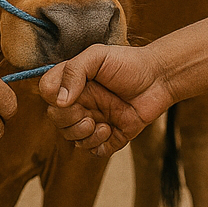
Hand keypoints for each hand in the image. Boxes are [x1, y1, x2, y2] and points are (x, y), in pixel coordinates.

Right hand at [38, 43, 172, 155]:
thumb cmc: (128, 63)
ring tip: (103, 126)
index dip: (53, 98)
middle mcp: (80, 102)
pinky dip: (98, 146)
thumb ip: (74, 71)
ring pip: (72, 138)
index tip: (69, 98)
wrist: (160, 78)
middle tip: (89, 117)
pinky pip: (93, 150)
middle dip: (69, 123)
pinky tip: (111, 131)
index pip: (47, 93)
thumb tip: (60, 101)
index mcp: (73, 83)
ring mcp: (94, 120)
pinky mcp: (110, 136)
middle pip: (57, 120)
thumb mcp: (98, 56)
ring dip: (84, 136)